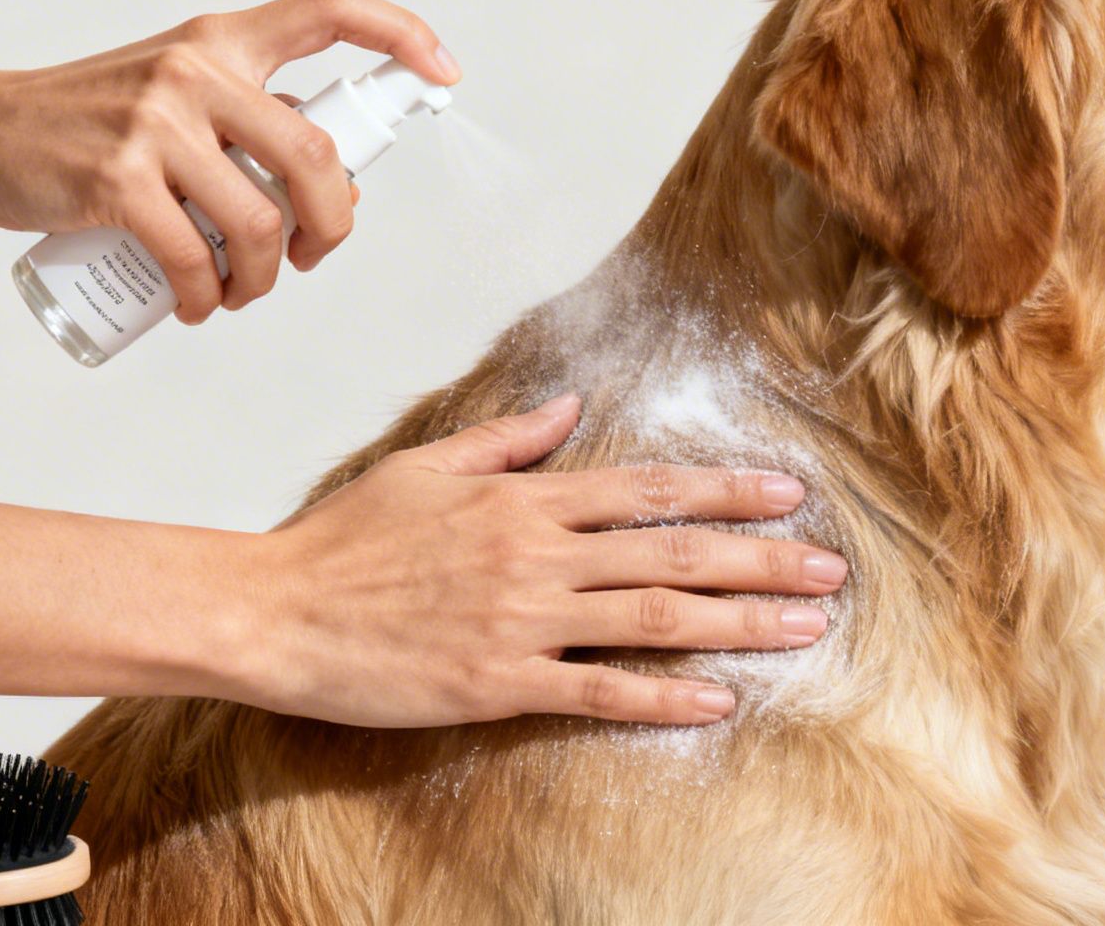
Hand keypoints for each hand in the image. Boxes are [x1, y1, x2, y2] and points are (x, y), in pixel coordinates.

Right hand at [0, 0, 458, 322]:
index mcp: (222, 39)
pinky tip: (197, 307)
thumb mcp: (178, 97)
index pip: (329, 10)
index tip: (444, 71)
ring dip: (262, 278)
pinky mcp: (116, 178)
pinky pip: (194, 258)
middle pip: (317, 154)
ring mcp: (156, 122)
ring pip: (261, 221)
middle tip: (310, 257)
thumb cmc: (92, 124)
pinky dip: (207, 299)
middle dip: (333, 224)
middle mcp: (196, 68)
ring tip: (237, 292)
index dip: (399, 34)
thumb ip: (252, 123)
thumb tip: (343, 184)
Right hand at [228, 394, 845, 727]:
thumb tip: (571, 405)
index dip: (725, 489)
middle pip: (672, 553)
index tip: (786, 493)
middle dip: (761, 558)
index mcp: (522, 500)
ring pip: (653, 617)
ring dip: (738, 622)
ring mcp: (521, 622)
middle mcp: (536, 555)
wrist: (275, 613)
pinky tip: (717, 700)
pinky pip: (596, 689)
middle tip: (829, 568)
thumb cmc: (343, 543)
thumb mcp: (427, 466)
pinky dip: (661, 696)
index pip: (648, 488)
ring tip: (805, 627)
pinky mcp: (498, 684)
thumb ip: (508, 439)